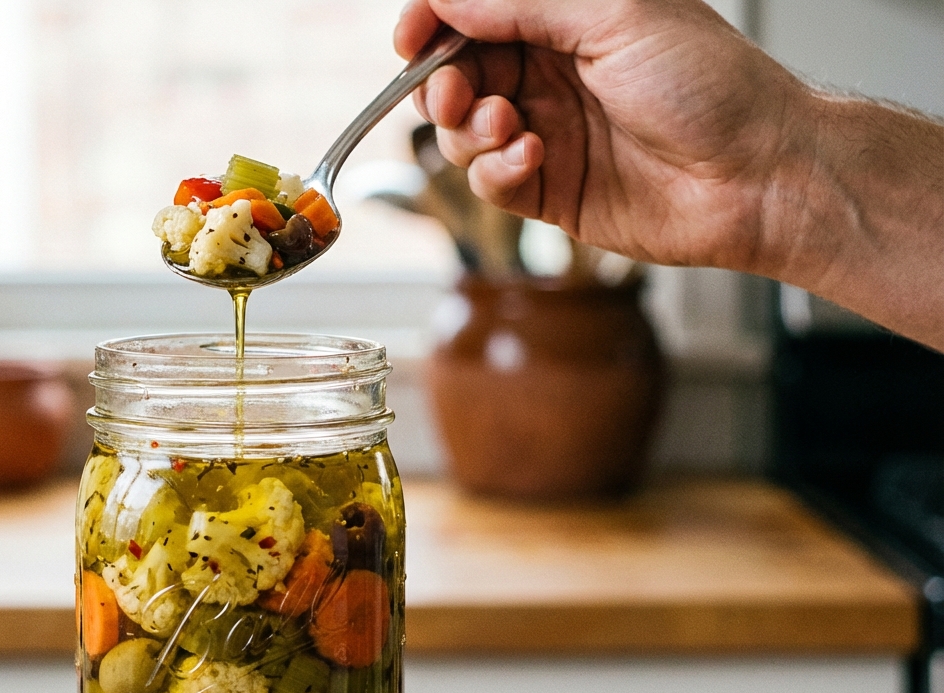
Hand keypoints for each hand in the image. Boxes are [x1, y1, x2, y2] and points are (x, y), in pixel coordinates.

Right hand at [395, 0, 811, 274]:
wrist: (761, 177)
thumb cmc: (713, 86)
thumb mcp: (613, 15)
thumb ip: (520, 3)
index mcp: (568, 20)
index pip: (476, 15)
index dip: (435, 23)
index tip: (412, 37)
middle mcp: (552, 75)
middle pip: (457, 74)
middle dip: (442, 84)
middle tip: (449, 93)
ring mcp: (547, 134)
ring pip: (462, 132)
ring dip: (467, 129)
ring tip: (505, 126)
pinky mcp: (549, 193)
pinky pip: (488, 182)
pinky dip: (495, 170)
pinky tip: (530, 158)